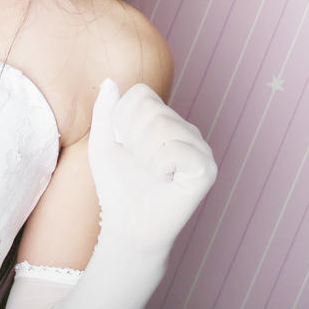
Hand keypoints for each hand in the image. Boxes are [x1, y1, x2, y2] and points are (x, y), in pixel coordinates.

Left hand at [88, 78, 216, 256]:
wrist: (128, 226)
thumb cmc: (117, 187)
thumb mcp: (102, 144)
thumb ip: (105, 111)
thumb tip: (110, 81)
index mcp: (166, 120)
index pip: (142, 94)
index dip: (122, 121)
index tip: (125, 147)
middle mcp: (186, 130)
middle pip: (151, 110)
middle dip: (133, 140)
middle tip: (139, 164)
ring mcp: (200, 148)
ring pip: (163, 128)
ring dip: (144, 155)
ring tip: (151, 173)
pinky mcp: (207, 169)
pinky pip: (176, 149)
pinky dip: (160, 166)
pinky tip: (165, 180)